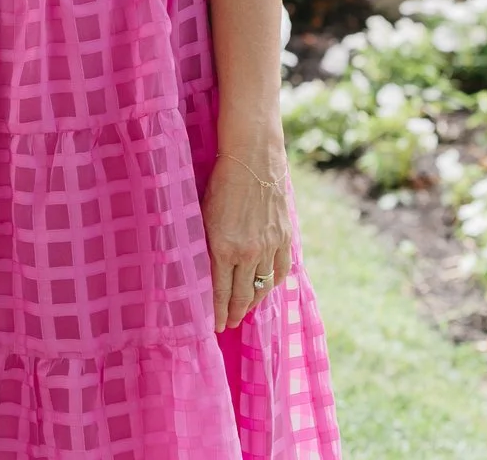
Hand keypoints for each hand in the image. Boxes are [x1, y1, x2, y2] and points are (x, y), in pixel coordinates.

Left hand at [204, 141, 293, 329]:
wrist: (252, 159)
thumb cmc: (219, 182)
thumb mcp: (203, 214)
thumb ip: (206, 243)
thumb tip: (203, 268)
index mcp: (222, 247)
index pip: (219, 291)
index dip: (217, 312)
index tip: (214, 327)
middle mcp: (247, 252)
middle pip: (241, 295)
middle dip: (233, 313)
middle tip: (227, 325)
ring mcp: (269, 247)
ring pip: (261, 287)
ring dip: (252, 302)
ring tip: (244, 311)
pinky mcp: (284, 239)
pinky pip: (279, 271)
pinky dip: (272, 284)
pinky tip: (265, 289)